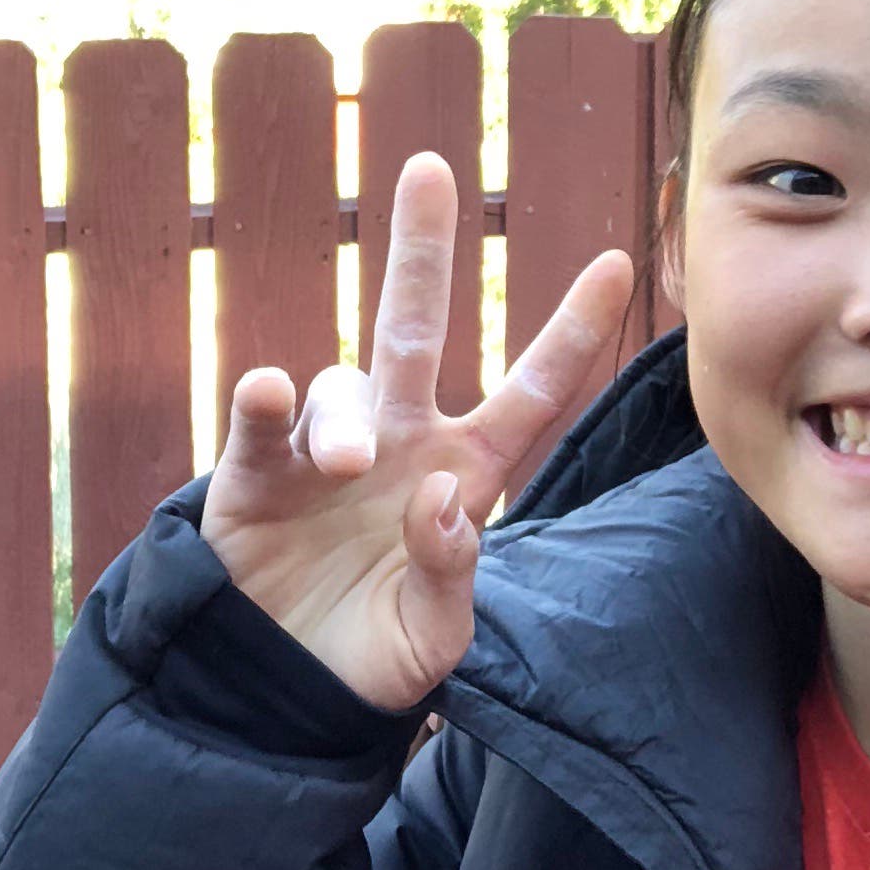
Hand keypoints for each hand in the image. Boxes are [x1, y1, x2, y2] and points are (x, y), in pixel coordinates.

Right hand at [201, 151, 637, 712]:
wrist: (276, 700)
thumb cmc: (371, 661)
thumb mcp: (433, 637)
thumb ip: (449, 568)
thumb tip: (443, 495)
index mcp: (465, 473)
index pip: (532, 392)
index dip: (570, 332)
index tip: (617, 263)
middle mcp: (398, 442)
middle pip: (413, 326)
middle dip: (423, 247)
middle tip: (431, 168)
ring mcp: (323, 451)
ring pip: (343, 383)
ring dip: (345, 414)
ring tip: (345, 465)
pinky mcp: (252, 473)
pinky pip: (263, 418)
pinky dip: (268, 401)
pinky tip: (271, 396)